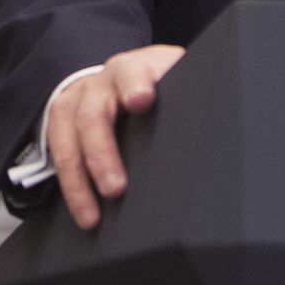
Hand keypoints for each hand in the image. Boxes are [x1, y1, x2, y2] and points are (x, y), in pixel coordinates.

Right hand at [48, 43, 184, 229]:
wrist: (120, 76)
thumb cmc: (156, 85)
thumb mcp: (176, 79)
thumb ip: (189, 93)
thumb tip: (227, 116)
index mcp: (133, 68)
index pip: (131, 71)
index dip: (135, 84)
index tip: (140, 101)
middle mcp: (100, 83)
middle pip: (93, 114)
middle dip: (102, 153)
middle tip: (116, 188)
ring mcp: (76, 102)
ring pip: (66, 138)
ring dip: (78, 180)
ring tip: (93, 215)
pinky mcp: (61, 123)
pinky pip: (57, 155)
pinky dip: (69, 186)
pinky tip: (82, 210)